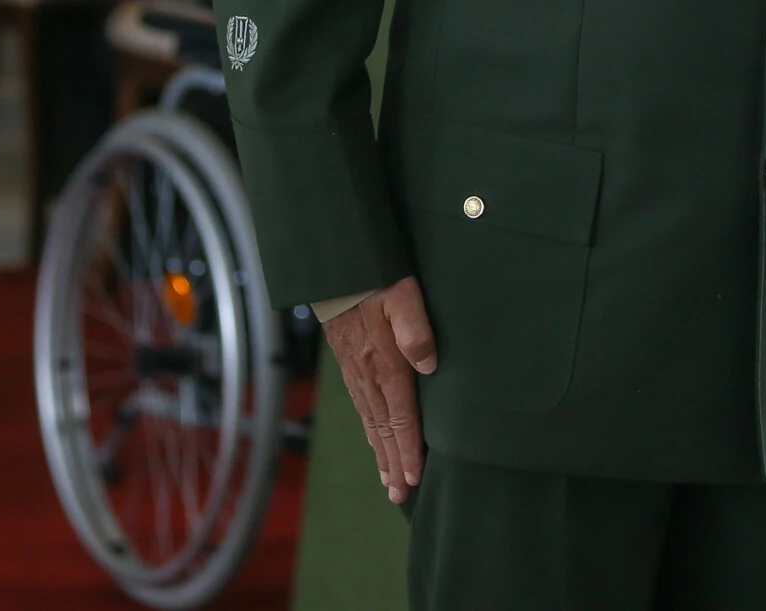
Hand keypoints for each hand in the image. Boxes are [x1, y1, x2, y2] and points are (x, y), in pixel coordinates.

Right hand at [323, 276, 437, 503]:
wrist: (336, 269)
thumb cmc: (377, 279)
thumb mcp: (404, 296)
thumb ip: (416, 331)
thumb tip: (429, 367)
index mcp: (386, 363)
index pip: (401, 417)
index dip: (410, 449)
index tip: (415, 478)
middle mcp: (369, 376)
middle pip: (384, 430)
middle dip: (394, 464)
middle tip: (401, 496)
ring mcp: (356, 373)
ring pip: (371, 423)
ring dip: (381, 454)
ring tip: (388, 481)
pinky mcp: (349, 366)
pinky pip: (361, 409)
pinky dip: (369, 432)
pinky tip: (374, 441)